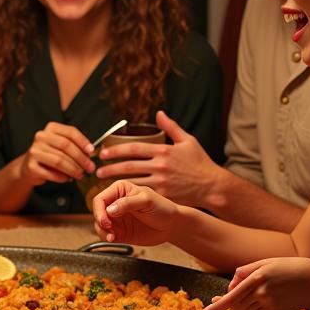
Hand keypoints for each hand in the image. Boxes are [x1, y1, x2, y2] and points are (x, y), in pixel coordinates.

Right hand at [18, 123, 94, 185]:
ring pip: (59, 160)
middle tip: (90, 168)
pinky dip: (62, 177)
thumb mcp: (60, 145)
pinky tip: (67, 179)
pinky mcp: (31, 166)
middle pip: (66, 146)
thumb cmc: (49, 155)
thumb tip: (90, 153)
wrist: (29, 166)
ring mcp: (34, 151)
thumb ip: (74, 146)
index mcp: (50, 128)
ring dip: (73, 169)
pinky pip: (52, 173)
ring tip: (80, 175)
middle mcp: (41, 137)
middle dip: (81, 158)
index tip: (91, 151)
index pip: (70, 132)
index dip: (83, 141)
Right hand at [91, 179, 179, 245]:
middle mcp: (115, 202)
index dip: (99, 210)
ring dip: (102, 232)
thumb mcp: (147, 201)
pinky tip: (114, 239)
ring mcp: (116, 218)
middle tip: (109, 230)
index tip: (106, 221)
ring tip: (112, 237)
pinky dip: (106, 238)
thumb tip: (110, 209)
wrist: (172, 225)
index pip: (100, 199)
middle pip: (97, 212)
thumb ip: (128, 203)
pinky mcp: (119, 231)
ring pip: (99, 225)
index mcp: (119, 189)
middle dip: (100, 222)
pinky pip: (106, 235)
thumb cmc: (162, 208)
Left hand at [95, 111, 219, 206]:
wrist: (213, 186)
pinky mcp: (164, 195)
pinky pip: (143, 193)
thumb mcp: (188, 141)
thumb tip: (159, 113)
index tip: (103, 152)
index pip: (133, 148)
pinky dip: (129, 193)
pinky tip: (119, 193)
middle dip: (110, 167)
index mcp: (164, 150)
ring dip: (115, 181)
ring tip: (102, 181)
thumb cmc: (200, 163)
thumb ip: (171, 127)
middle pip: (128, 166)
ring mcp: (162, 182)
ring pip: (132, 181)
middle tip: (97, 168)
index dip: (115, 150)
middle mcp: (161, 166)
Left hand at [202, 257, 309, 309]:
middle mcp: (261, 290)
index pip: (232, 294)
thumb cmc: (290, 268)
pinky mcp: (275, 308)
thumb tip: (232, 284)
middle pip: (235, 304)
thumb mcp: (267, 262)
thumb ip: (246, 271)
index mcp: (257, 275)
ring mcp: (268, 301)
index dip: (218, 304)